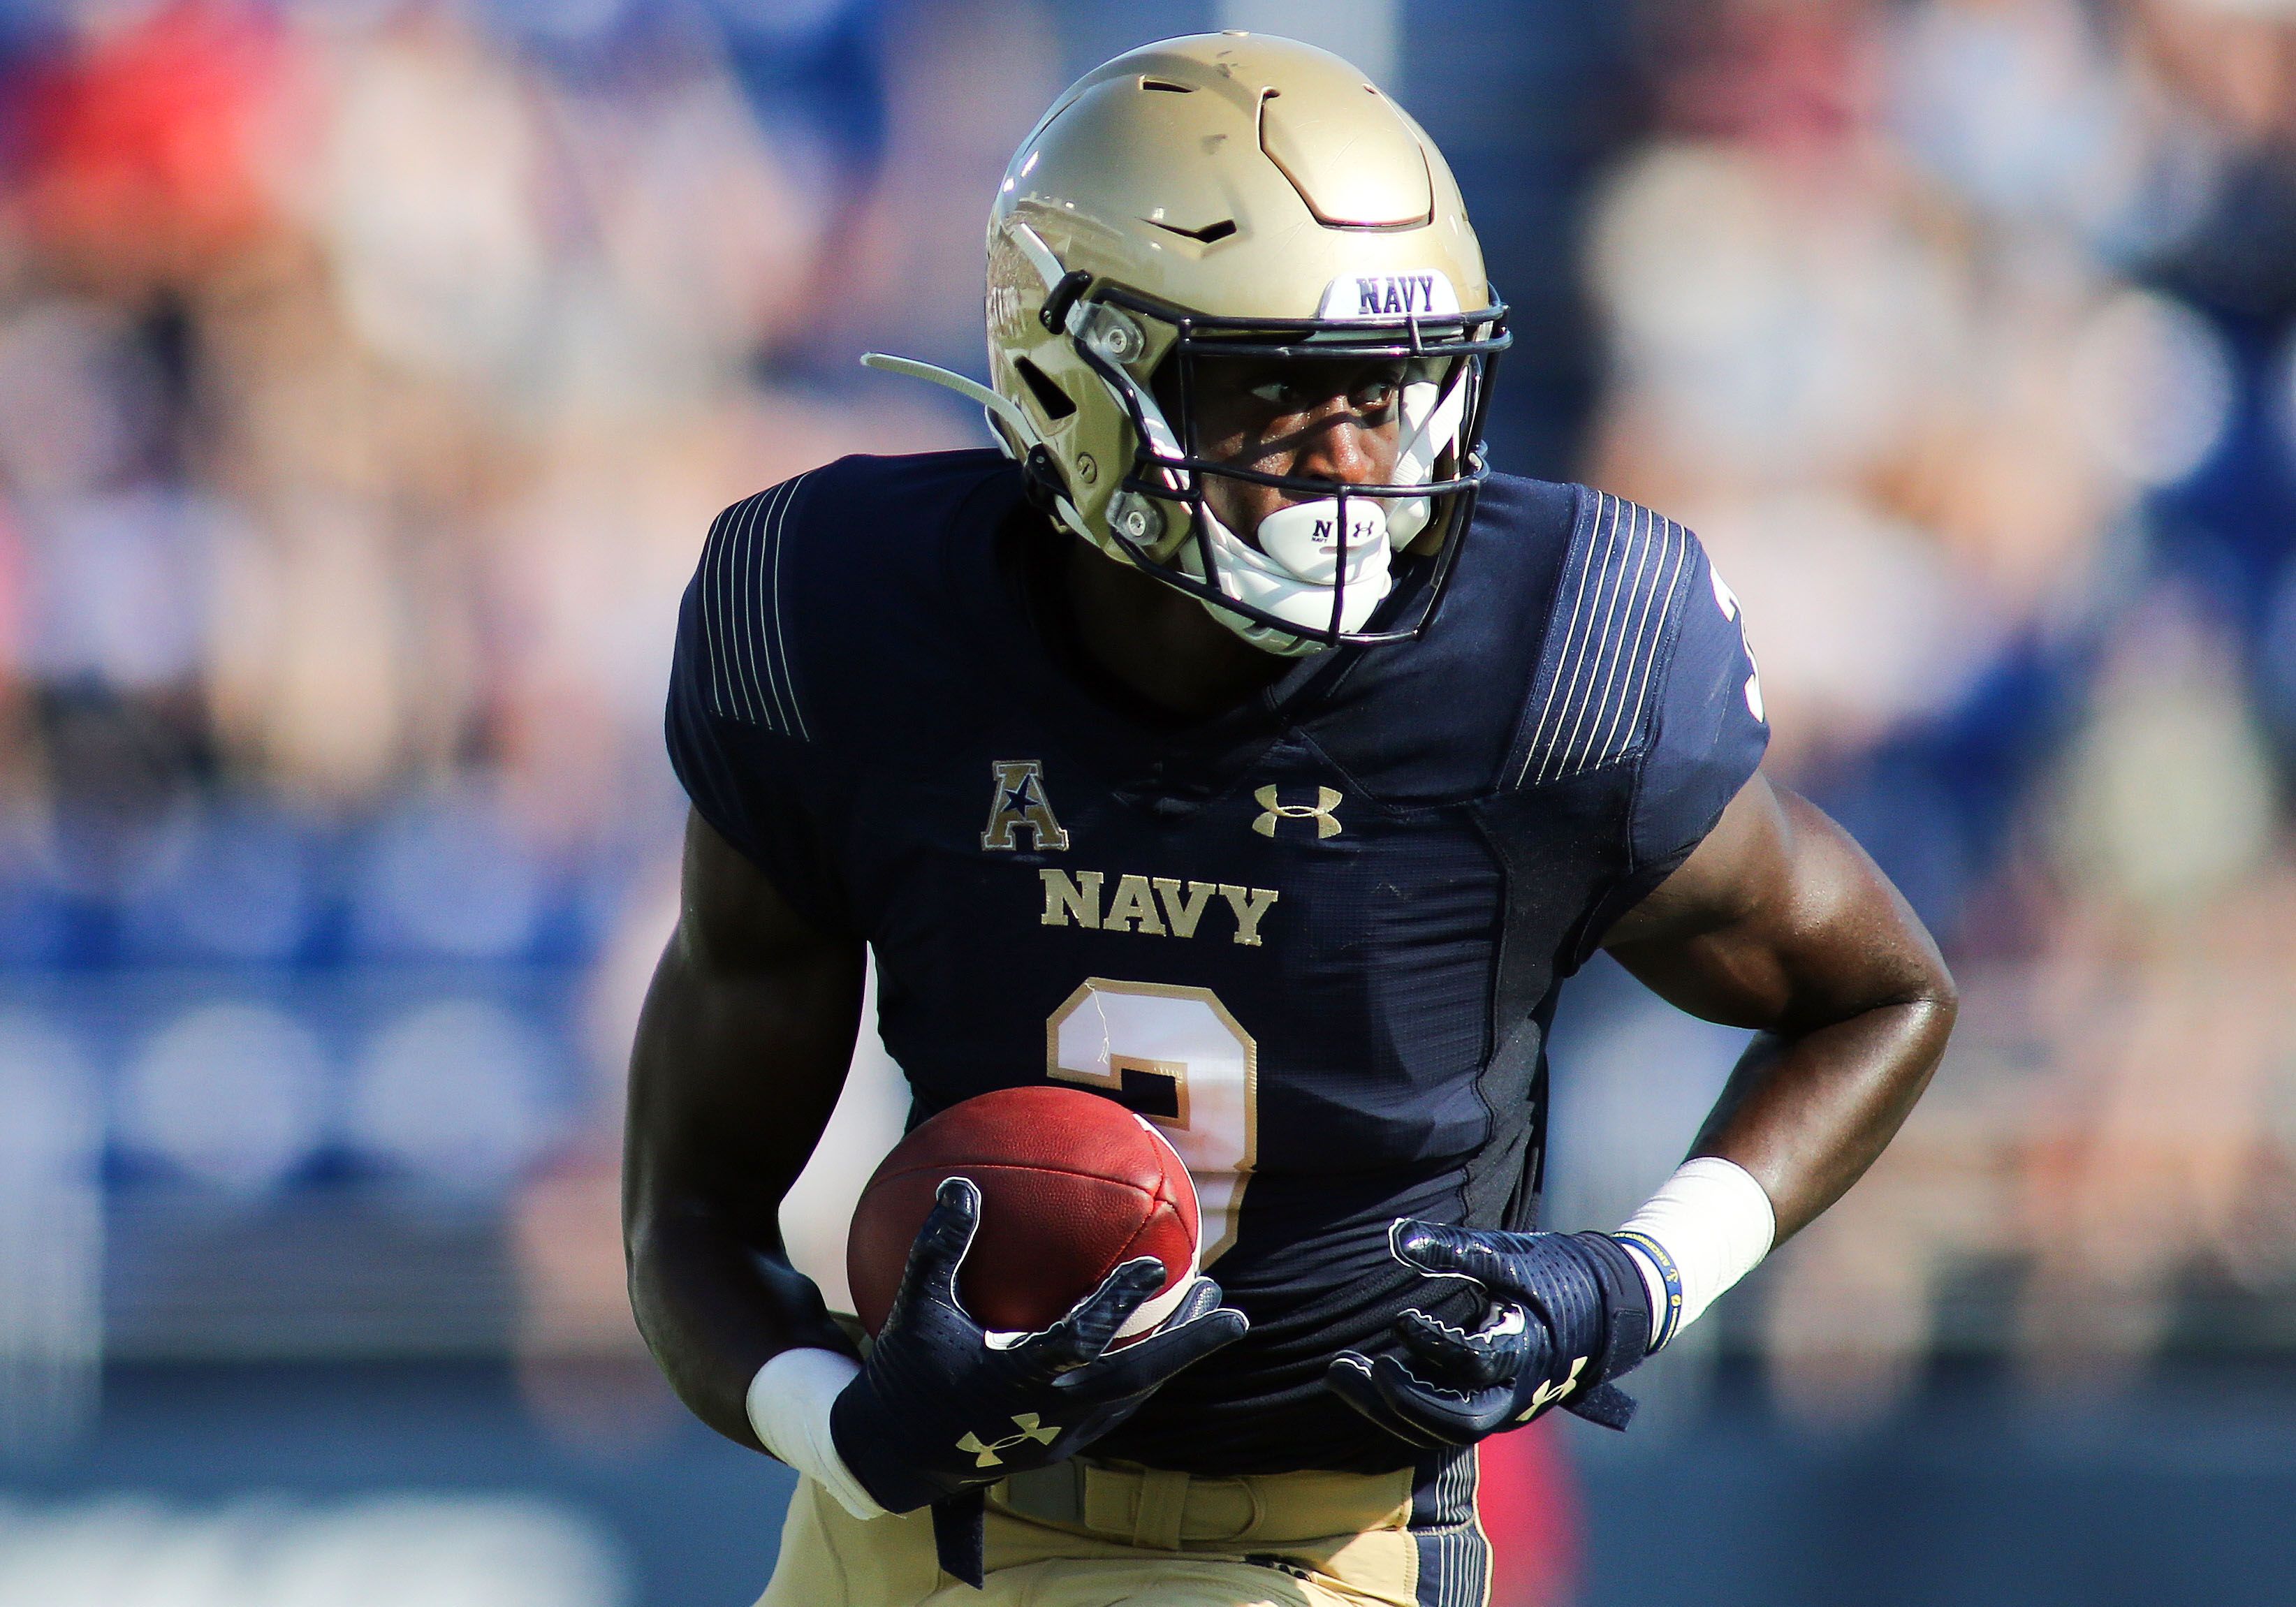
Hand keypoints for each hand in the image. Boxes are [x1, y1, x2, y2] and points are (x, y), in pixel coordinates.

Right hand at [829, 1177, 1247, 1514]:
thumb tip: (960, 1183)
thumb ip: (939, 1249)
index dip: (1119, 1305)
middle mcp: (1048, 1416)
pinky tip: (1163, 1333)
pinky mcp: (1063, 1447)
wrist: (896, 1459)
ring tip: (1211, 1306)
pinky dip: (1148, 1369)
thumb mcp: (913, 1311)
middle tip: (1236, 1314)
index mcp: (1013, 1381)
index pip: (1080, 1343)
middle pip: (1136, 1380)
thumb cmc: (905, 1375)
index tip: (1156, 1264)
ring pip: (1136, 1396)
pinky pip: (1119, 1406)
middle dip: (1189, 1347)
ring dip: (1177, 1354)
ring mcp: (1061, 1438)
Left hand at [1324, 1222, 1652, 1445]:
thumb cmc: (1558, 1274)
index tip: (1399, 1316)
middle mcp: (1516, 1393)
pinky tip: (1366, 1377)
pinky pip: (1439, 1422)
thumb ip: (1455, 1249)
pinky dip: (1401, 1406)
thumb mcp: (1511, 1255)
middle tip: (1349, 1365)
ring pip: (1440, 1430)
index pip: (1473, 1364)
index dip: (1432, 1344)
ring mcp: (1503, 1407)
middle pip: (1453, 1421)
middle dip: (1396, 1399)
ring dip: (1387, 1406)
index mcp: (1527, 1351)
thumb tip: (1397, 1236)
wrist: (1609, 1308)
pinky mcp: (1488, 1406)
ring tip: (1341, 1371)